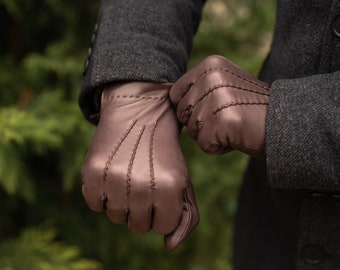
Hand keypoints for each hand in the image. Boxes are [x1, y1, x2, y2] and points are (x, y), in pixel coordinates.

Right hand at [81, 82, 198, 250]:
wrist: (139, 113)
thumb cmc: (164, 153)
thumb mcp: (183, 181)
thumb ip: (185, 218)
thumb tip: (169, 247)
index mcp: (170, 188)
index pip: (162, 227)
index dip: (161, 210)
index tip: (160, 192)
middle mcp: (142, 186)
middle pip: (137, 227)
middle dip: (142, 208)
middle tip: (144, 181)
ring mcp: (115, 179)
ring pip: (116, 217)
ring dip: (122, 201)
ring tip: (128, 174)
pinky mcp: (92, 172)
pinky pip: (95, 204)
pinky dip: (102, 193)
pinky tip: (112, 172)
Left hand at [170, 55, 269, 157]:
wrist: (286, 123)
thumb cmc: (251, 109)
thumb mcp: (225, 85)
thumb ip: (199, 87)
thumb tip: (170, 97)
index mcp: (211, 64)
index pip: (175, 94)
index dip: (190, 109)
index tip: (214, 109)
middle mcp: (212, 77)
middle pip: (182, 114)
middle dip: (200, 124)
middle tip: (228, 118)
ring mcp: (218, 97)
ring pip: (192, 131)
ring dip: (211, 135)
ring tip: (234, 126)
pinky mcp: (224, 120)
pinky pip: (204, 144)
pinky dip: (219, 147)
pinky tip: (237, 137)